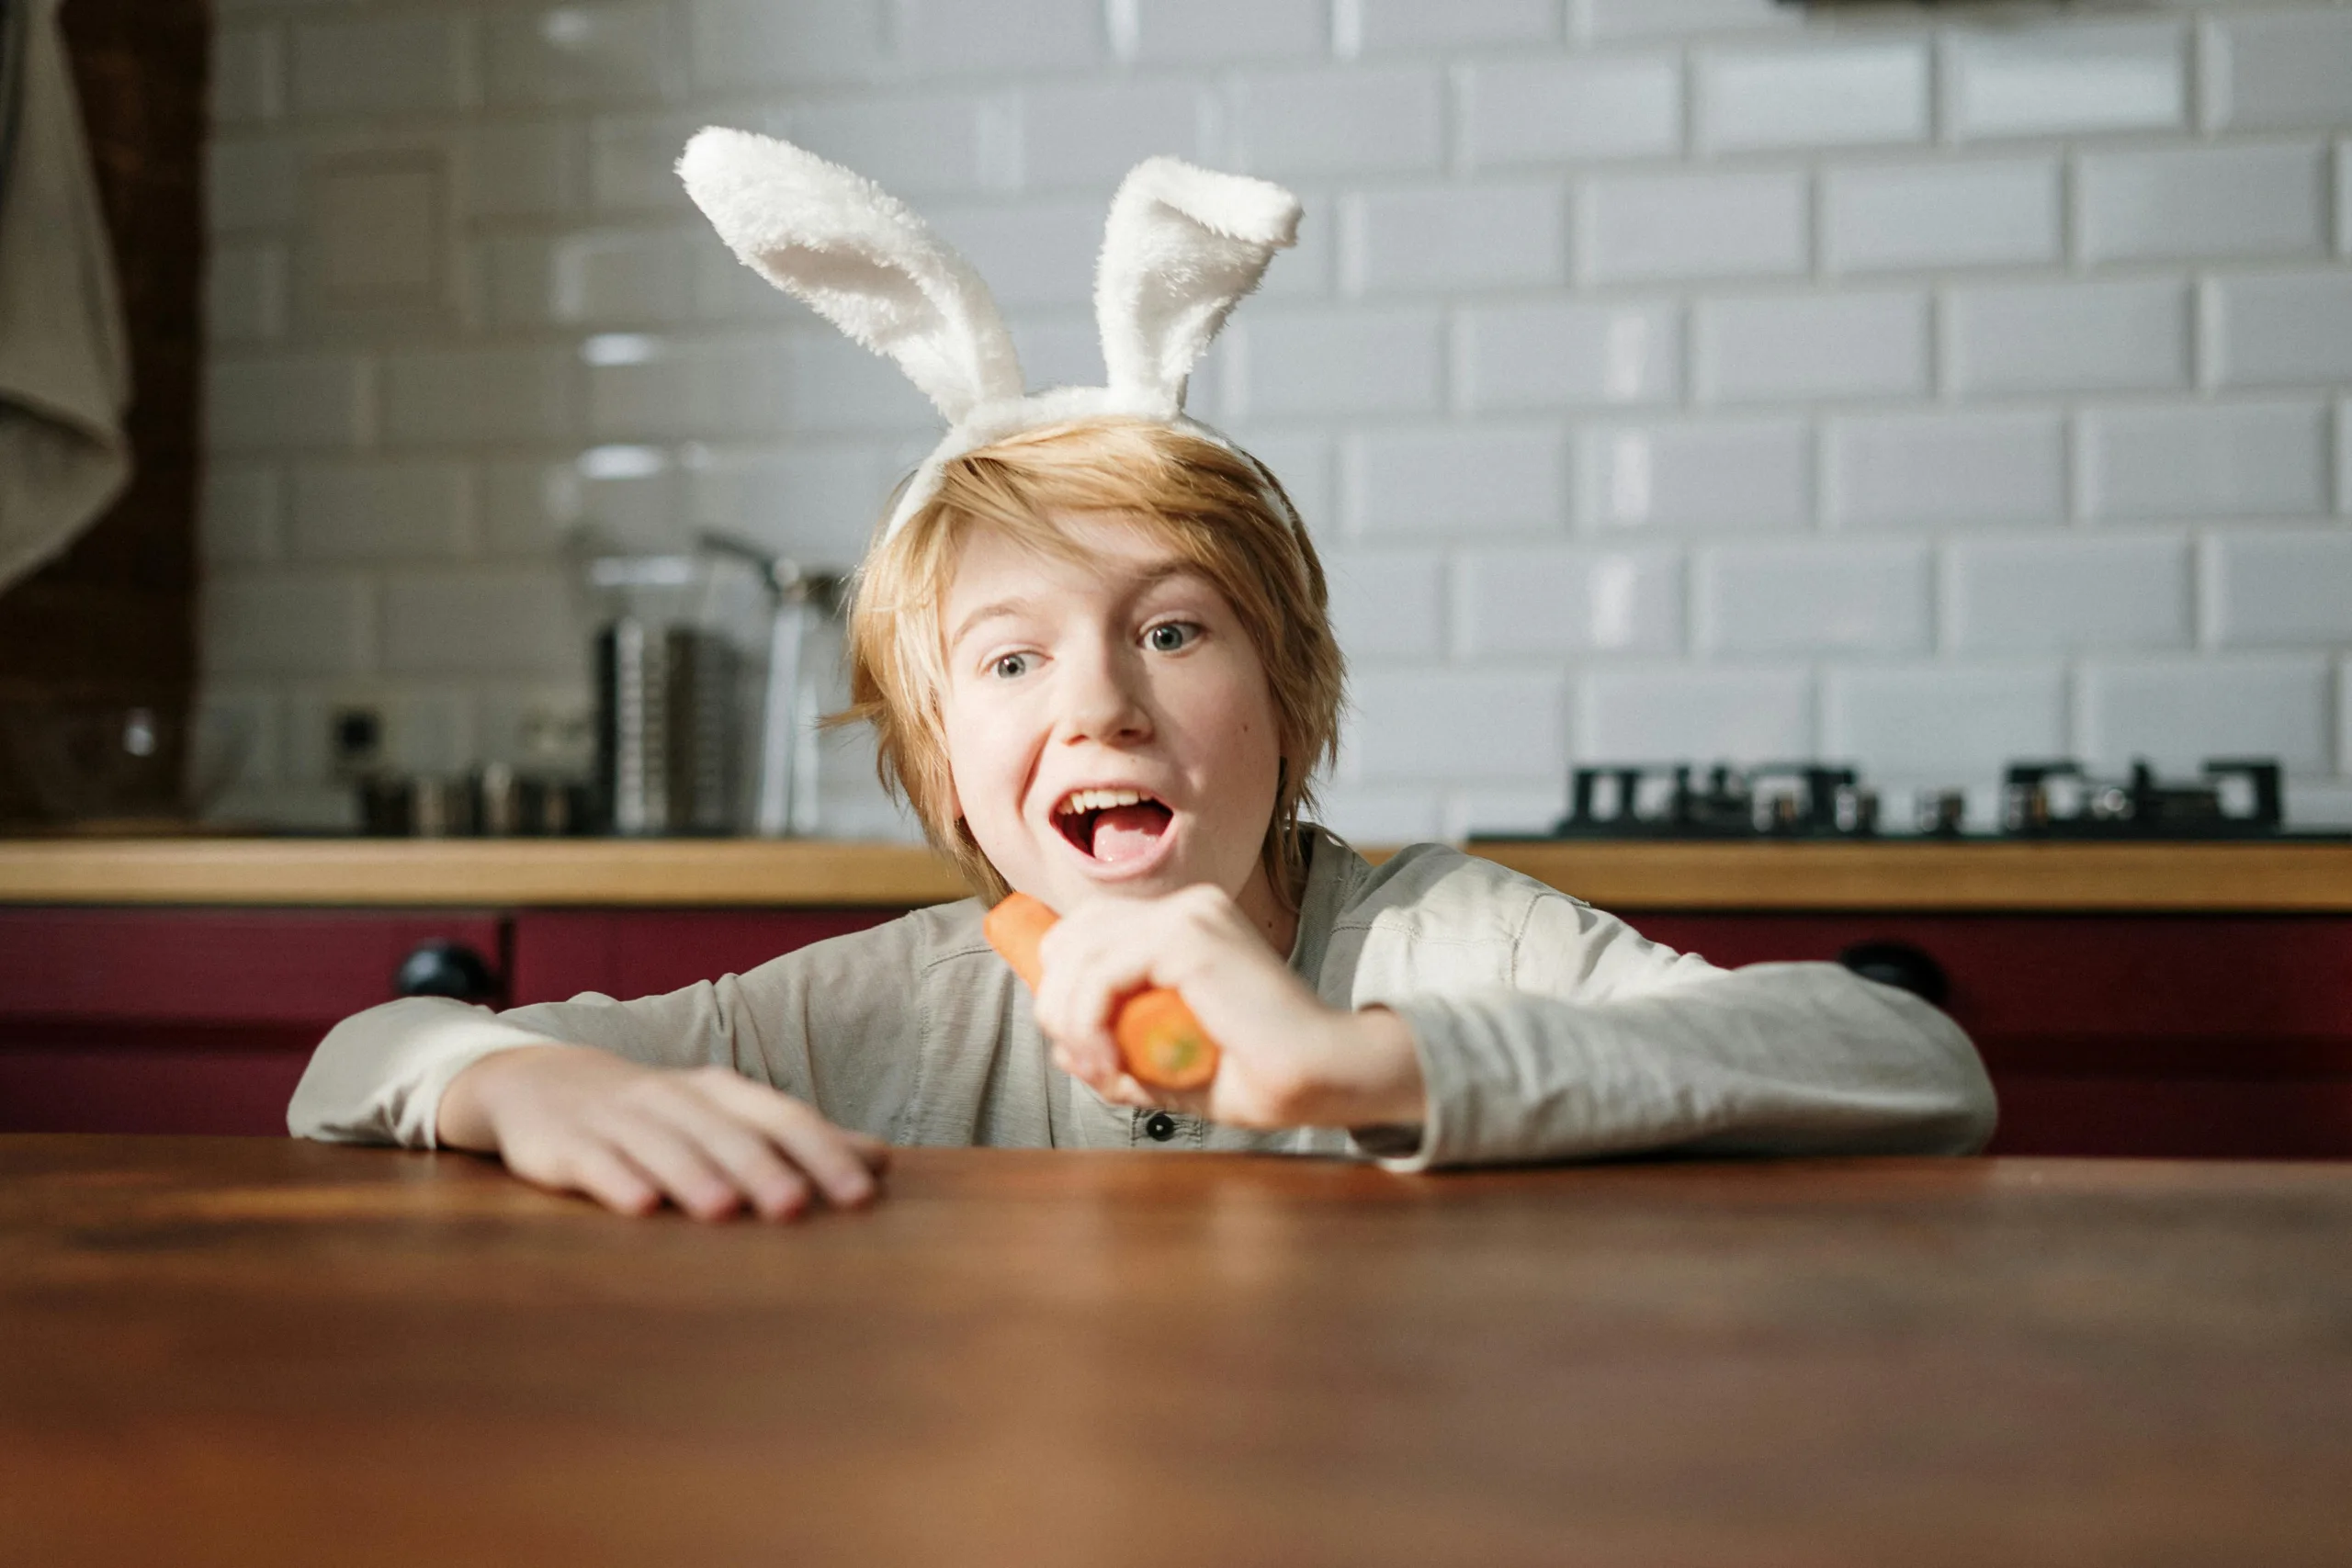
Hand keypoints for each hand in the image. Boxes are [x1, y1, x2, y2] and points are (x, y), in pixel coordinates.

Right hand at [437, 1046, 889, 1220]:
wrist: (539, 1083)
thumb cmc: (657, 1114)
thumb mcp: (726, 1117)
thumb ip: (798, 1140)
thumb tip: (882, 1162)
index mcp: (720, 1093)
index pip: (781, 1118)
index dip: (823, 1153)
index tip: (862, 1196)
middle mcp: (673, 1100)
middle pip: (725, 1133)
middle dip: (761, 1169)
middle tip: (796, 1207)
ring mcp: (615, 1119)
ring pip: (662, 1145)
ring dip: (693, 1175)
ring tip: (723, 1210)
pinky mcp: (564, 1145)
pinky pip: (593, 1161)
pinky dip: (616, 1180)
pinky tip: (639, 1205)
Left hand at [1027, 884, 1425, 1130]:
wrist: (1322, 1077)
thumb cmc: (1258, 1075)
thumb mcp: (1170, 1062)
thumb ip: (1120, 1051)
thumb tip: (1063, 1049)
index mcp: (1185, 923)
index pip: (1087, 932)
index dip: (1063, 988)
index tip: (1085, 1053)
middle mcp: (1184, 906)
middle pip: (1072, 936)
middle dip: (1058, 1004)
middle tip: (1089, 1064)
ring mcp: (1186, 914)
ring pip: (1078, 955)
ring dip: (1072, 1022)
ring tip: (1105, 1071)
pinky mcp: (1187, 935)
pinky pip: (1101, 974)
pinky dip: (1089, 1023)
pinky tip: (1111, 1063)